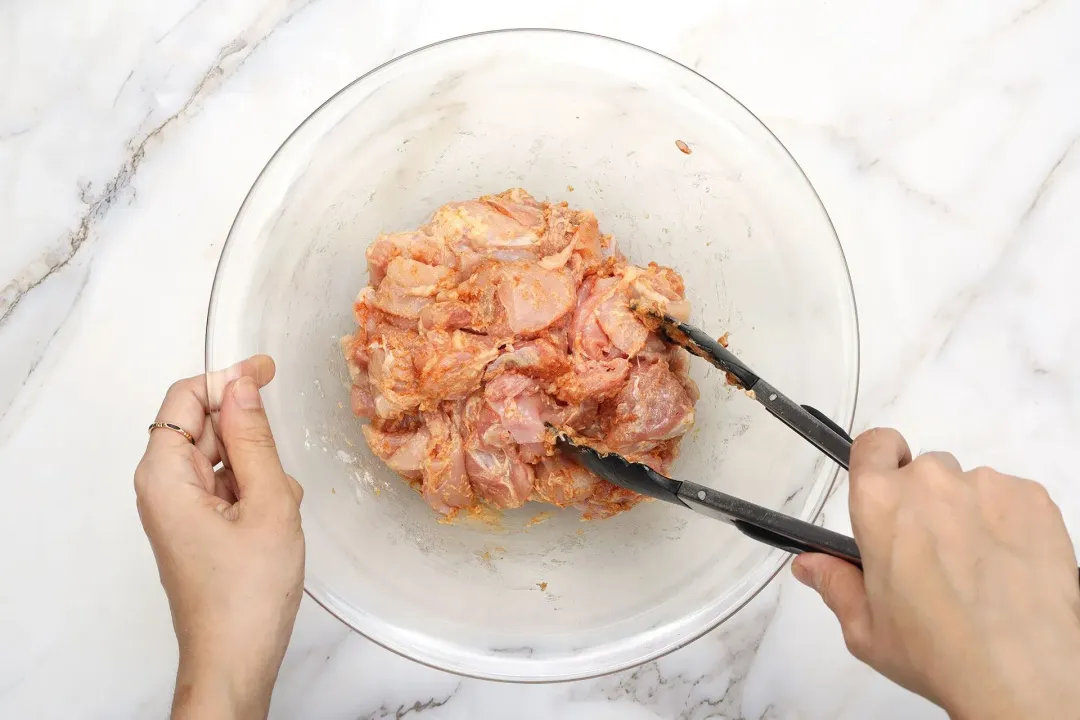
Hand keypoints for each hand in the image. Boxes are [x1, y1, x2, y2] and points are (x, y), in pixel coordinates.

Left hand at [135, 356, 304, 719]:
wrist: (236, 659)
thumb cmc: (248, 591)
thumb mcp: (267, 502)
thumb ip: (254, 437)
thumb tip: (243, 384)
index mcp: (164, 475)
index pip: (185, 398)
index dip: (227, 377)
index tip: (268, 369)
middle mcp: (162, 488)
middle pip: (203, 427)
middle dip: (249, 437)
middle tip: (281, 469)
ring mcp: (180, 510)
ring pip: (222, 459)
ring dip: (258, 470)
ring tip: (279, 512)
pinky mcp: (198, 529)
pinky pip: (227, 488)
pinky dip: (256, 494)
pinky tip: (275, 525)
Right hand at [792, 428, 1079, 719]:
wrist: (1024, 672)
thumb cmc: (938, 651)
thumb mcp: (866, 629)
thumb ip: (835, 585)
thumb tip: (809, 565)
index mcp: (879, 502)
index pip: (873, 445)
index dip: (878, 463)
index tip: (886, 489)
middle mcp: (931, 481)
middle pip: (923, 471)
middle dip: (925, 503)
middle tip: (933, 554)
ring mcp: (986, 486)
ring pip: (969, 488)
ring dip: (968, 515)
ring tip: (978, 570)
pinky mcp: (1033, 499)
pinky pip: (1012, 499)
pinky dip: (1009, 525)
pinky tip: (1009, 568)